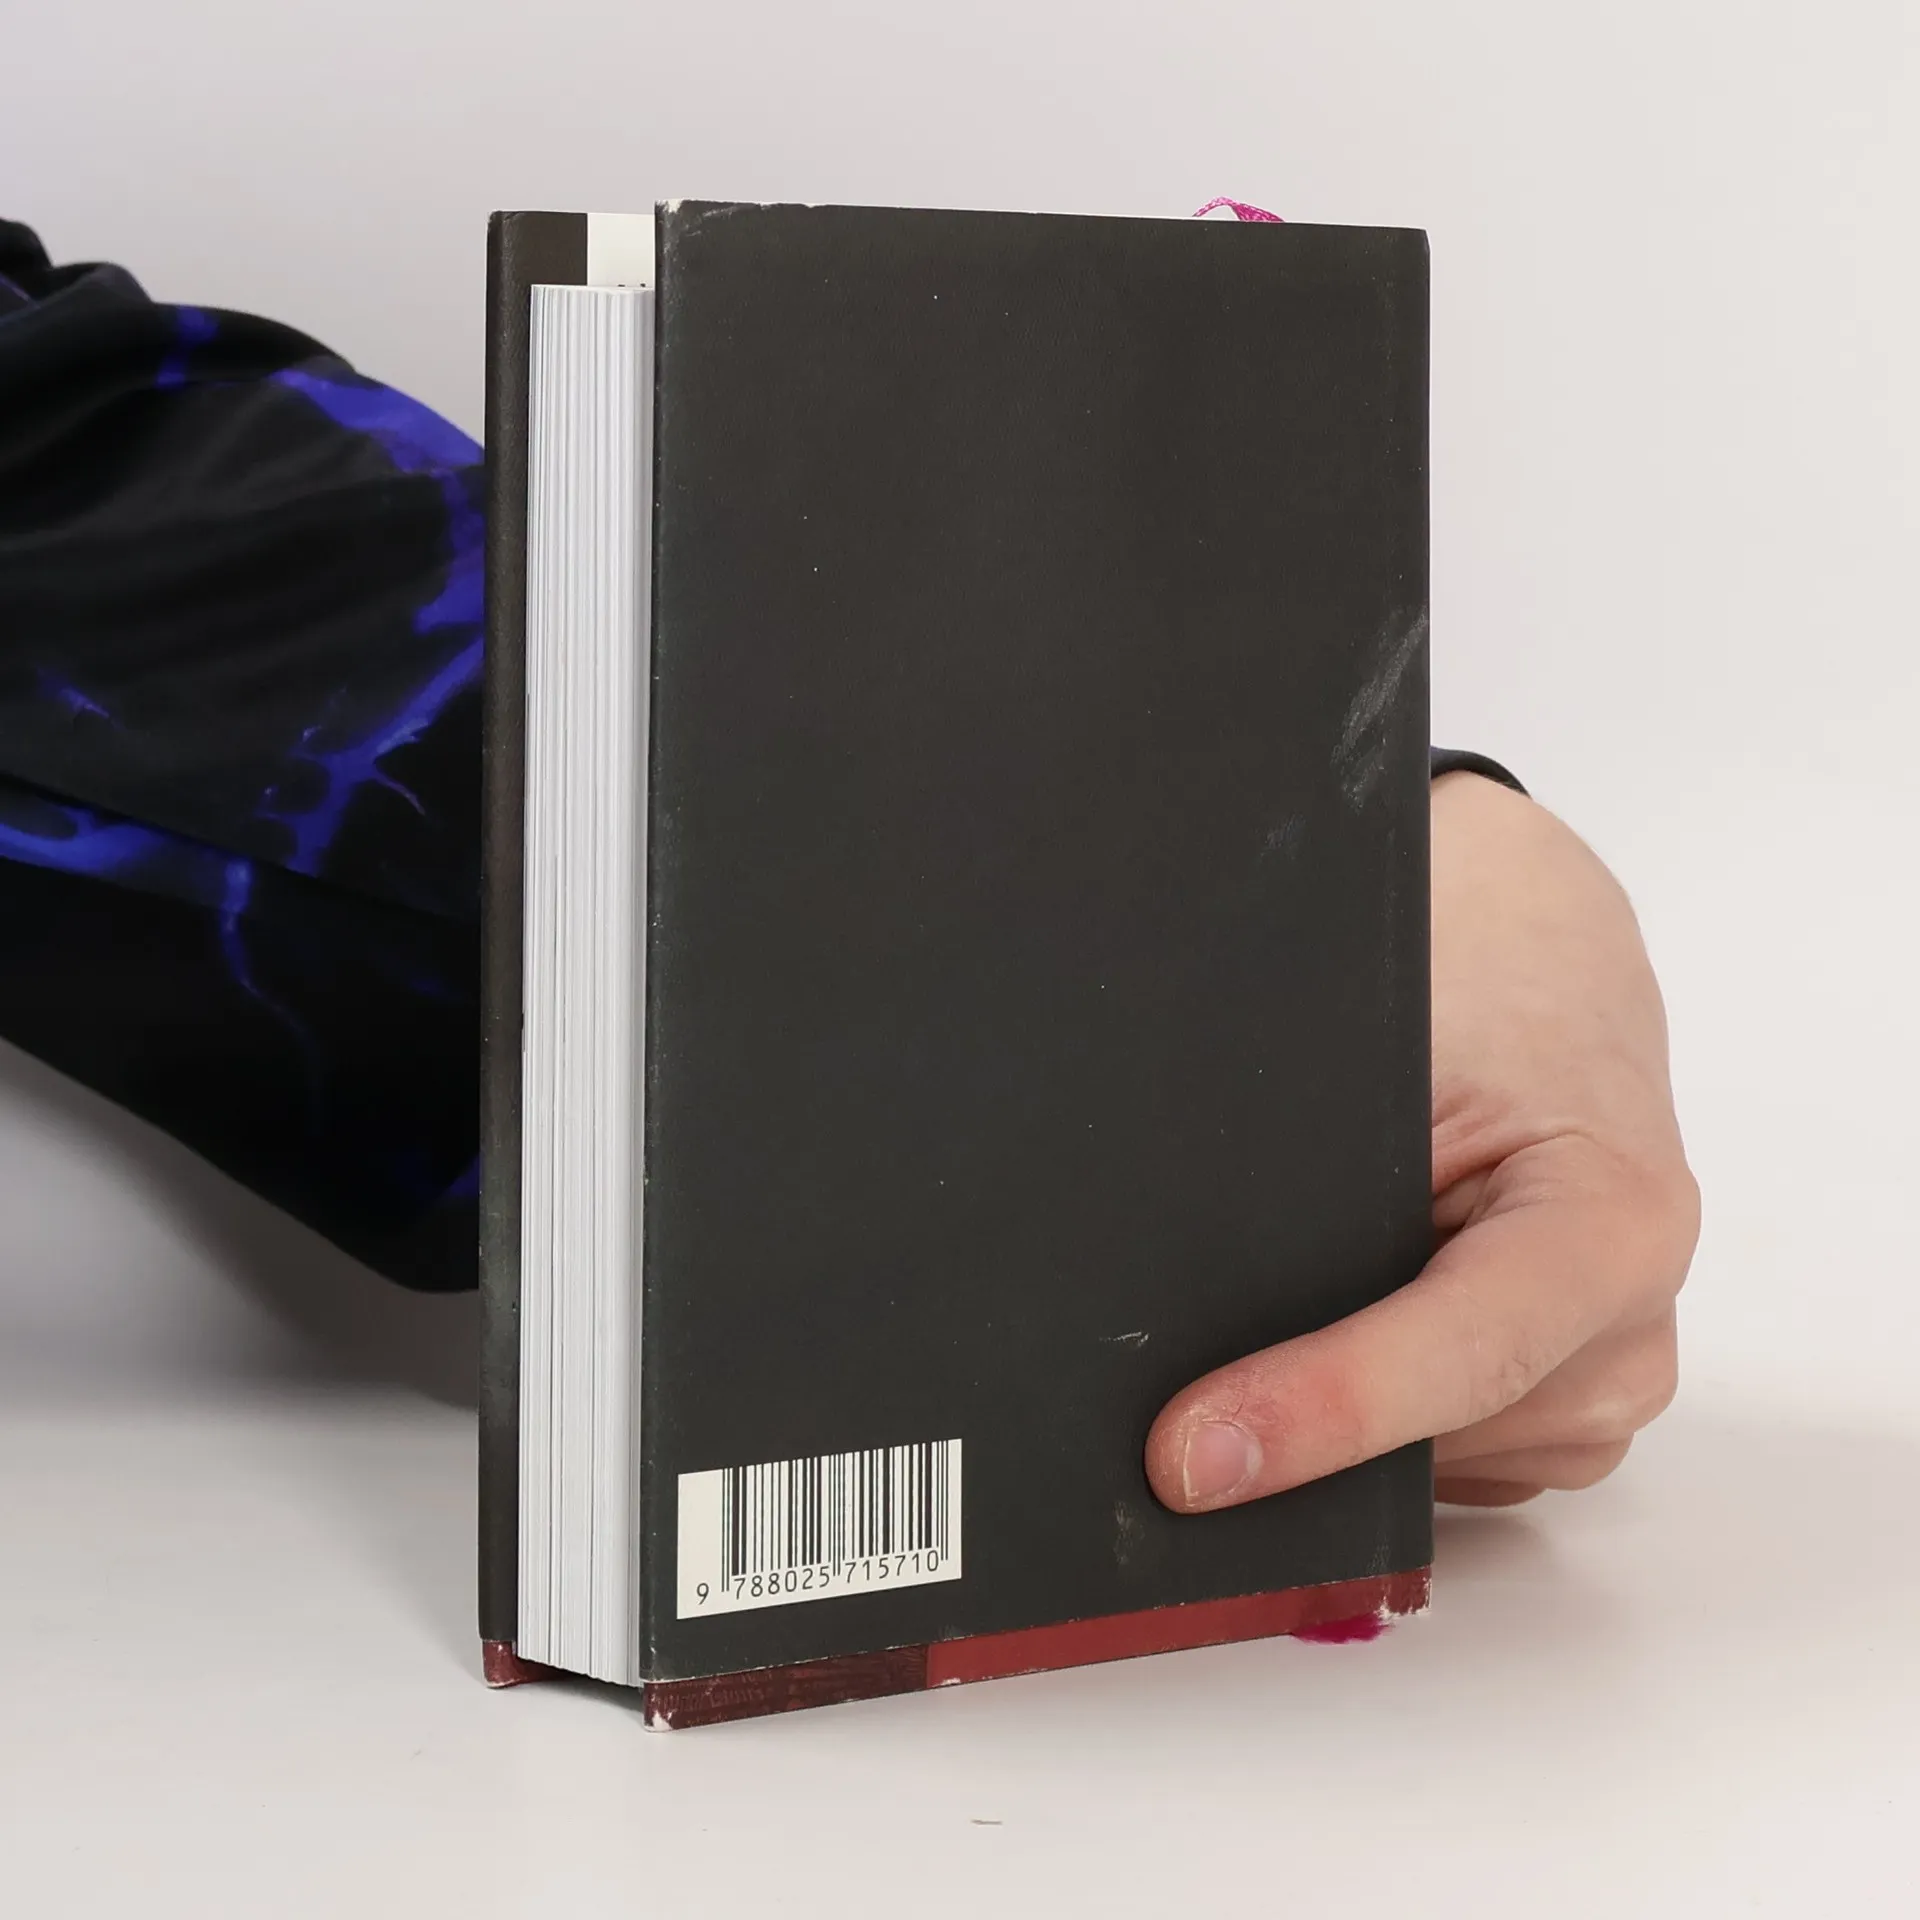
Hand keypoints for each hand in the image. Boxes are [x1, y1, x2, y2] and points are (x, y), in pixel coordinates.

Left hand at [1145, 772, 1698, 1511]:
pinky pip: (1427, 1477)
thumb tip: (1166, 1294)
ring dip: (1324, 1438)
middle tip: (1163, 1414)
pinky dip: (1354, 1441)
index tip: (1190, 1454)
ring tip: (1264, 1338)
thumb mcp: (1386, 1051)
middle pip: (1432, 1441)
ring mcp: (1601, 1394)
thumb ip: (1304, 1174)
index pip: (1462, 1349)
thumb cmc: (1465, 997)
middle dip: (1293, 1432)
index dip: (1320, 1410)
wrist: (1537, 985)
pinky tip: (1321, 1355)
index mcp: (1612, 1217)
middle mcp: (1631, 1328)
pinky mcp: (1554, 1426)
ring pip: (1420, 1476)